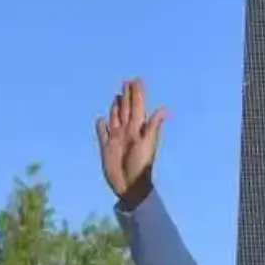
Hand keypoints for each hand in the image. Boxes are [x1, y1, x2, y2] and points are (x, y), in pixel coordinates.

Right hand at [95, 78, 167, 208]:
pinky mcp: (106, 147)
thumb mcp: (148, 143)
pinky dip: (101, 126)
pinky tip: (100, 120)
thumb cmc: (141, 165)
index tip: (137, 80)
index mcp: (138, 129)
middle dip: (127, 96)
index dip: (137, 94)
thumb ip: (153, 126)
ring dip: (116, 107)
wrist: (130, 184)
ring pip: (115, 118)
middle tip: (127, 82)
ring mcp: (116, 138)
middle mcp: (127, 131)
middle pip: (126, 109)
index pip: (137, 107)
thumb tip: (164, 109)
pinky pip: (102, 133)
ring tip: (116, 97)